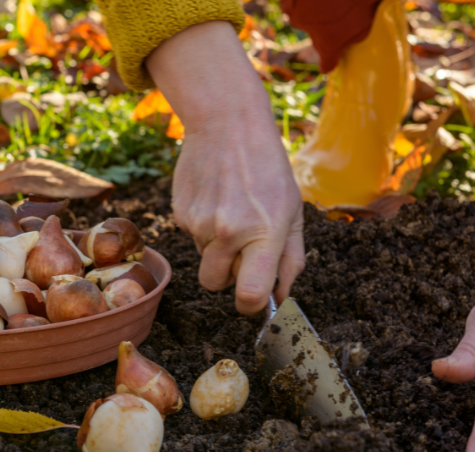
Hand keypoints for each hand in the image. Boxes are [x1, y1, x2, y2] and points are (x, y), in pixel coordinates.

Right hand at [147, 22, 305, 313]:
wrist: (227, 123)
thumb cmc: (268, 168)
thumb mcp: (293, 211)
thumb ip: (291, 259)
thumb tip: (280, 297)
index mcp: (263, 233)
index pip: (249, 296)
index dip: (251, 305)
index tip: (255, 298)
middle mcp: (228, 232)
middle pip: (215, 285)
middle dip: (228, 277)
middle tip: (243, 249)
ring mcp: (200, 223)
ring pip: (204, 259)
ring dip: (217, 247)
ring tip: (231, 210)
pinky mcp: (180, 213)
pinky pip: (193, 237)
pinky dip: (204, 226)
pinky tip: (216, 197)